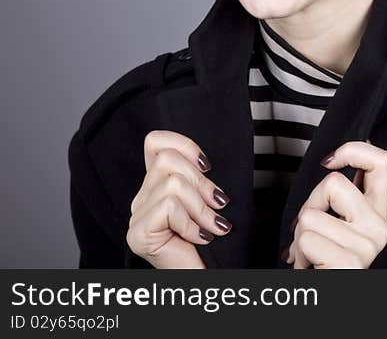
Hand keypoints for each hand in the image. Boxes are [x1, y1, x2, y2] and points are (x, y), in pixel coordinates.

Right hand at [126, 130, 231, 268]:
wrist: (210, 276)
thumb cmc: (212, 242)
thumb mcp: (208, 200)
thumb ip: (200, 178)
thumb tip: (206, 161)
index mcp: (156, 186)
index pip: (155, 142)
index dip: (184, 145)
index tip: (208, 166)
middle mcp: (141, 199)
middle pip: (168, 160)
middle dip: (202, 183)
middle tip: (218, 205)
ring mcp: (137, 217)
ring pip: (172, 183)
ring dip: (201, 207)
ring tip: (212, 226)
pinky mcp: (138, 234)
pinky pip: (169, 207)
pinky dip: (192, 223)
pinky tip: (201, 238)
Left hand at [282, 140, 386, 268]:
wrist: (324, 298)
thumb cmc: (325, 261)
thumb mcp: (338, 222)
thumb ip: (342, 194)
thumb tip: (338, 159)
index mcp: (380, 212)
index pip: (383, 161)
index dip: (353, 150)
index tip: (331, 161)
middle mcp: (380, 228)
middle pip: (334, 183)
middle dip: (310, 203)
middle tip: (312, 229)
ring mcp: (367, 247)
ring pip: (312, 215)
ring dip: (300, 236)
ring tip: (311, 253)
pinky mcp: (350, 264)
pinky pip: (307, 239)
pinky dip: (298, 254)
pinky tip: (311, 267)